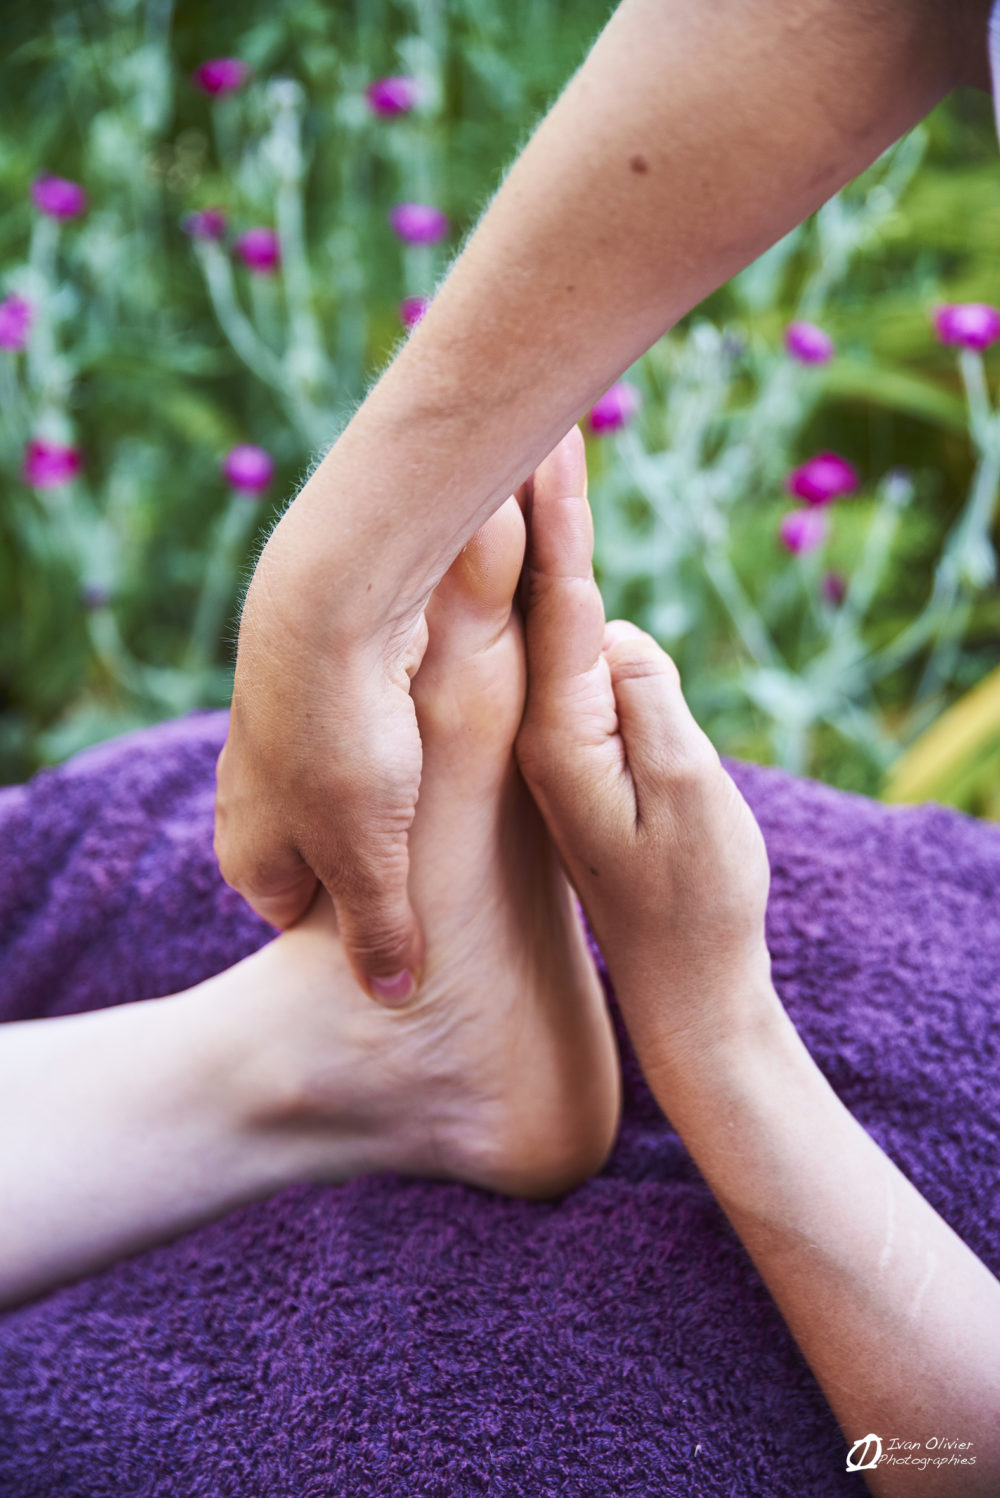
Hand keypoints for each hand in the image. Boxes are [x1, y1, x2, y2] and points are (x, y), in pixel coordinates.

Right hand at [214, 506, 428, 1003]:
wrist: (327, 608)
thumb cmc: (341, 744)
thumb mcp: (367, 859)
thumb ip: (379, 931)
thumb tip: (392, 998)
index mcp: (250, 858)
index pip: (303, 921)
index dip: (364, 924)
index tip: (420, 919)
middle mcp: (255, 804)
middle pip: (329, 858)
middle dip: (385, 861)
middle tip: (448, 861)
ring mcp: (285, 746)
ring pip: (352, 797)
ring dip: (398, 801)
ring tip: (451, 799)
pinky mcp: (320, 696)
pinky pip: (366, 743)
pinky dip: (402, 748)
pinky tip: (441, 741)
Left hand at [516, 431, 776, 1064]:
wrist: (687, 984)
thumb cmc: (701, 903)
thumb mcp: (688, 801)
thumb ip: (648, 708)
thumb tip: (615, 636)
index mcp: (560, 737)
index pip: (556, 604)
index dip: (557, 517)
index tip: (548, 440)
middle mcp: (541, 733)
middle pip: (532, 597)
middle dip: (538, 507)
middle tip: (534, 419)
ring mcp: (554, 745)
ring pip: (549, 626)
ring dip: (544, 548)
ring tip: (536, 465)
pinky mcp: (575, 758)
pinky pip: (566, 662)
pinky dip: (563, 604)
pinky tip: (561, 568)